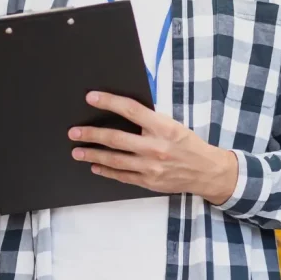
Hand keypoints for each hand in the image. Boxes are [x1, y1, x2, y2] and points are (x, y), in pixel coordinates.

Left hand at [69, 91, 239, 205]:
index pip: (131, 110)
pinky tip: (94, 166)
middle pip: (116, 138)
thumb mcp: (173, 124)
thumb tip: (122, 108)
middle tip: (74, 132)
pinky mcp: (148, 182)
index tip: (91, 97)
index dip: (109, 102)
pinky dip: (106, 171)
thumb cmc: (188, 143)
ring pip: (115, 160)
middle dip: (92, 134)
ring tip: (77, 151)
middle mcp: (155, 147)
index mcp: (163, 127)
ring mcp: (151, 167)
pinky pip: (122, 176)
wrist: (207, 171)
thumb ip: (150, 118)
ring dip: (93, 155)